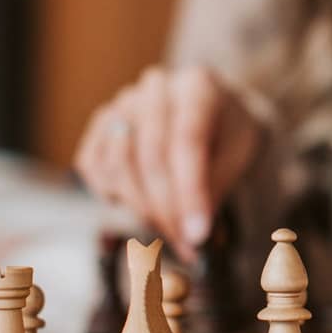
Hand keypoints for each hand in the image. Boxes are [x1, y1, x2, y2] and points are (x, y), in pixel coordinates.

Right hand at [74, 65, 261, 262]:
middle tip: (186, 246)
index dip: (189, 192)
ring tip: (170, 230)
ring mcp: (123, 102)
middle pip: (150, 156)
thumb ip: (215, 185)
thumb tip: (191, 232)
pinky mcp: (101, 122)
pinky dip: (110, 192)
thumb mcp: (239, 153)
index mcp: (198, 87)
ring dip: (141, 208)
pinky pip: (92, 165)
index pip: (187, 141)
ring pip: (118, 164)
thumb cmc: (227, 134)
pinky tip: (137, 204)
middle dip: (167, 210)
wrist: (210, 112)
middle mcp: (155, 88)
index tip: (197, 235)